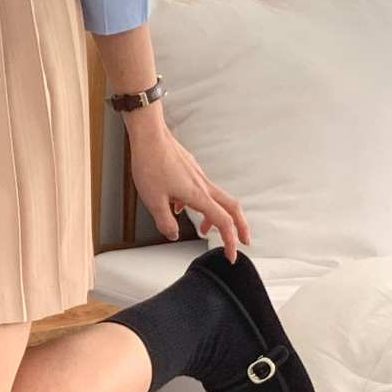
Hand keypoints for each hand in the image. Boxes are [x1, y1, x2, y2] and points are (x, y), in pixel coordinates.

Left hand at [125, 110, 249, 262]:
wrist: (149, 136)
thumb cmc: (150, 164)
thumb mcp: (153, 201)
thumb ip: (165, 222)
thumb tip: (173, 234)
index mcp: (198, 195)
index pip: (223, 222)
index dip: (229, 241)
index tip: (231, 255)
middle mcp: (203, 185)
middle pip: (232, 207)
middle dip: (240, 226)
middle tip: (241, 240)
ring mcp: (198, 175)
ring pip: (216, 198)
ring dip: (214, 215)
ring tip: (205, 228)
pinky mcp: (190, 169)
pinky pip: (201, 189)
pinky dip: (199, 202)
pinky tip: (179, 205)